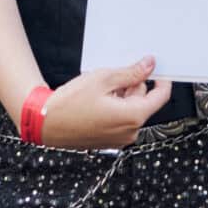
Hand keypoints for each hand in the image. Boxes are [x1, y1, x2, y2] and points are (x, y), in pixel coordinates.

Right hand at [36, 58, 171, 148]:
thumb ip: (131, 72)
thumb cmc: (70, 103)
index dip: (162, 80)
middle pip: (144, 102)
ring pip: (131, 110)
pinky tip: (97, 101)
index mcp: (133, 117)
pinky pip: (120, 120)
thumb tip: (149, 65)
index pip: (161, 97)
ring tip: (100, 90)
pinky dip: (114, 108)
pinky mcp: (108, 141)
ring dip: (122, 97)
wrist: (44, 124)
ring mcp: (119, 139)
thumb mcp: (103, 79)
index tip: (157, 69)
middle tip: (113, 77)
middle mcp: (130, 132)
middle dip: (133, 86)